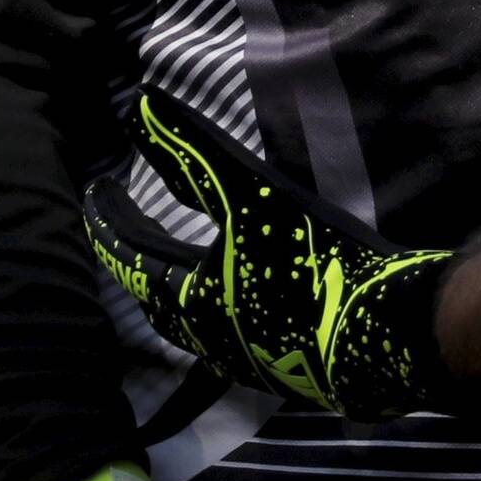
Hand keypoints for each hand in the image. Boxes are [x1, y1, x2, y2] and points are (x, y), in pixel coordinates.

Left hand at [84, 88, 453, 418]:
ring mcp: (250, 364)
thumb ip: (194, 153)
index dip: (108, 222)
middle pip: (158, 304)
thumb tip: (140, 106)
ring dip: (181, 297)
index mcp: (193, 301)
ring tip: (183, 271)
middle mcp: (210, 340)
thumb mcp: (251, 194)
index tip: (95, 192)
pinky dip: (226, 317)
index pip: (130, 258)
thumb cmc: (312, 260)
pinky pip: (237, 344)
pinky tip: (247, 308)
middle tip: (131, 237)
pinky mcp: (288, 374)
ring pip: (196, 331)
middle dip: (139, 268)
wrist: (385, 332)